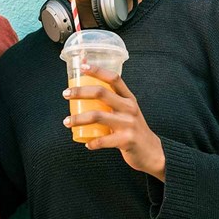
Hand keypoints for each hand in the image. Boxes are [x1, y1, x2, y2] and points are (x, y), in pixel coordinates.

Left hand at [63, 63, 165, 180]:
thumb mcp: (128, 111)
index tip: (83, 67)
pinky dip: (92, 142)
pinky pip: (103, 140)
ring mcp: (129, 124)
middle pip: (101, 93)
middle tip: (66, 94)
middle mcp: (130, 108)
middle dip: (80, 91)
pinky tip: (87, 143)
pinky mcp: (126, 140)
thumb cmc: (134, 129)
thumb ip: (113, 103)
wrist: (151, 151)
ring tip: (67, 121)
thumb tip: (87, 95)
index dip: (98, 70)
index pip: (114, 78)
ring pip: (97, 116)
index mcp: (129, 98)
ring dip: (78, 119)